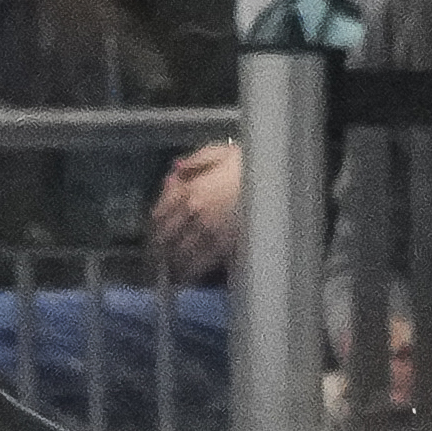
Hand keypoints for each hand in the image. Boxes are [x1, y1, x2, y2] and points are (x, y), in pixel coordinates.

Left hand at [147, 138, 242, 278]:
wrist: (279, 183)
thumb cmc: (255, 166)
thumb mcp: (222, 152)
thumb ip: (196, 161)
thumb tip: (176, 169)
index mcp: (190, 188)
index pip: (159, 214)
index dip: (153, 228)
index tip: (153, 236)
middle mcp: (194, 211)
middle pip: (165, 237)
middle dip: (158, 251)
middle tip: (156, 261)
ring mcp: (209, 231)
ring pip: (180, 253)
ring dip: (172, 264)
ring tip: (171, 274)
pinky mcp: (226, 246)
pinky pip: (202, 264)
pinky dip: (193, 272)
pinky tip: (191, 277)